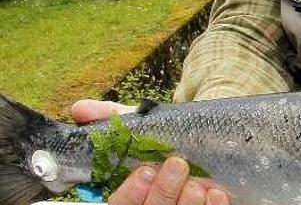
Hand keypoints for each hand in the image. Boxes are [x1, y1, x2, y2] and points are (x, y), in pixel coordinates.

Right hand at [71, 100, 229, 204]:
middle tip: (177, 165)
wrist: (209, 139)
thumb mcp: (144, 126)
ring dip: (186, 203)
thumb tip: (82, 108)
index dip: (130, 192)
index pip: (120, 204)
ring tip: (197, 183)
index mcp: (133, 192)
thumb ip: (114, 119)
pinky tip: (216, 194)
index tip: (144, 171)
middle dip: (162, 192)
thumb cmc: (169, 138)